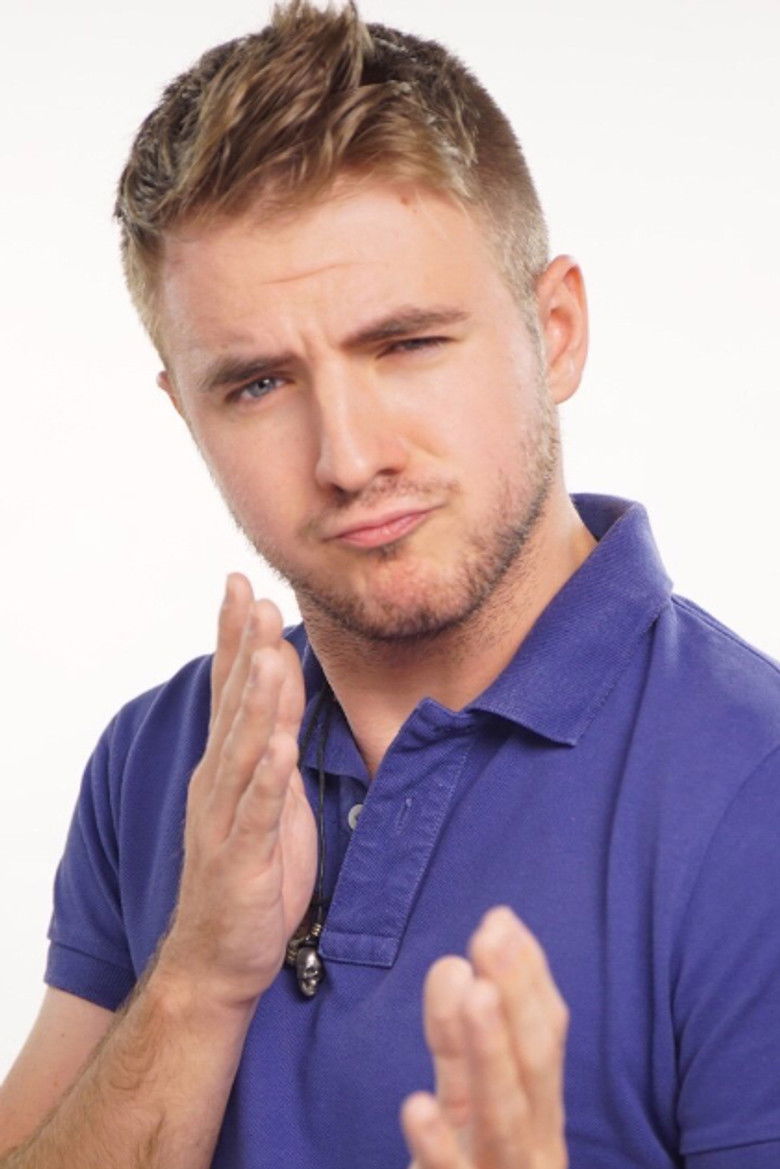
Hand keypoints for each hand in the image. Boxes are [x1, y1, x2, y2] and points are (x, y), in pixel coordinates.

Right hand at [157, 573, 316, 1009]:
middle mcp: (220, 783)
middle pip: (233, 706)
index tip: (241, 586)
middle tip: (251, 595)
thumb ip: (273, 740)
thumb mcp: (268, 795)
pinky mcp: (244, 859)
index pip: (230, 689)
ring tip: (266, 656)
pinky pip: (258, 814)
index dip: (236, 637)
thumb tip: (284, 686)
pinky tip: (280, 749)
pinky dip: (268, 780)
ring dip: (256, 703)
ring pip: (243, 751)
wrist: (216, 956)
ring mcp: (228, 819)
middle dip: (242, 649)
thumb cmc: (249, 871)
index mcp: (227, 765)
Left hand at [401, 907, 568, 1168]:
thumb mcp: (471, 1104)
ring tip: (474, 995)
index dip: (527, 978)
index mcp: (535, 1112)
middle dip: (517, 998)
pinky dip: (439, 1147)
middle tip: (491, 934)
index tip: (502, 920)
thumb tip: (456, 966)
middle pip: (534, 1067)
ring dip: (491, 1055)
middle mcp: (531, 1142)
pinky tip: (418, 1106)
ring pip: (505, 1118)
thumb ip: (460, 1043)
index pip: (543, 1036)